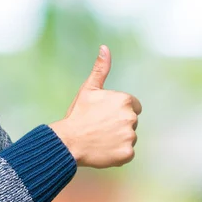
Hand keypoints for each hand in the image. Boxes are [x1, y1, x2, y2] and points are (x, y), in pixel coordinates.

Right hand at [49, 45, 141, 167]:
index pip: (132, 105)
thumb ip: (100, 68)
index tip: (103, 114)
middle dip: (118, 123)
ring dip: (118, 138)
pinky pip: (127, 152)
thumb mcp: (88, 89)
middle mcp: (131, 118)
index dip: (117, 109)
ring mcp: (130, 137)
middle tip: (100, 126)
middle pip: (130, 121)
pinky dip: (117, 152)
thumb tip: (104, 47)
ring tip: (100, 138)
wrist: (68, 141)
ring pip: (128, 137)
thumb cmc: (78, 114)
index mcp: (124, 100)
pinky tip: (103, 148)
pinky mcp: (128, 153)